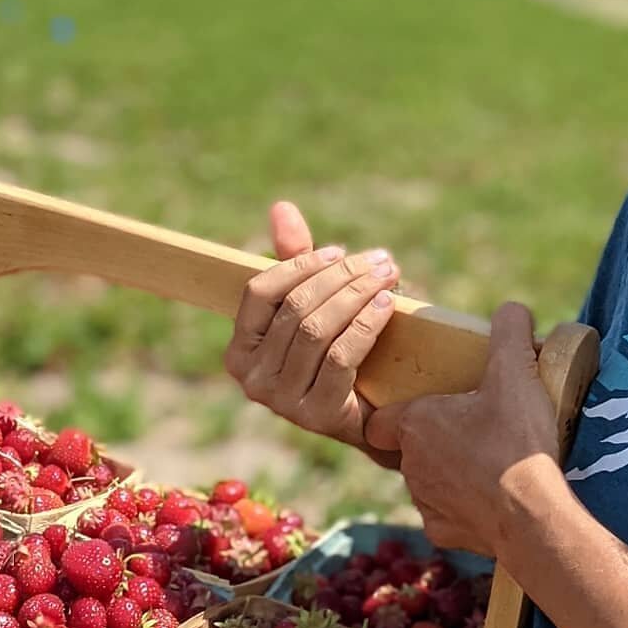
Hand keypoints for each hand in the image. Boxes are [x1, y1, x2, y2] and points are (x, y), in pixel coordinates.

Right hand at [223, 200, 401, 450]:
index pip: (259, 291)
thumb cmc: (339, 354)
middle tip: (380, 260)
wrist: (375, 419)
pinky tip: (388, 305)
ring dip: (358, 295)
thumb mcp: (316, 306)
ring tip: (388, 276)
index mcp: (239, 349)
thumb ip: (296, 260)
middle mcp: (251, 378)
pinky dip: (367, 324)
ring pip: (318, 329)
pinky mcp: (316, 415)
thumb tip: (281, 207)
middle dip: (341, 276)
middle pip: (295, 307)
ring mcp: (281, 400)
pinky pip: (341, 356)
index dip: (300, 265)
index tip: (339, 251)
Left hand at [364, 301, 559, 556]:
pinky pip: (447, 514)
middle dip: (433, 438)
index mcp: (416, 424)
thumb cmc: (515, 441)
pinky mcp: (443, 532)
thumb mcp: (516, 374)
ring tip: (486, 459)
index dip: (397, 411)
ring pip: (427, 481)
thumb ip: (510, 333)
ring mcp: (425, 502)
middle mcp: (410, 465)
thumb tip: (513, 309)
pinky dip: (465, 506)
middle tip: (470, 427)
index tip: (425, 406)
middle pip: (409, 447)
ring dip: (448, 471)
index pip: (381, 418)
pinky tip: (492, 496)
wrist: (532, 516)